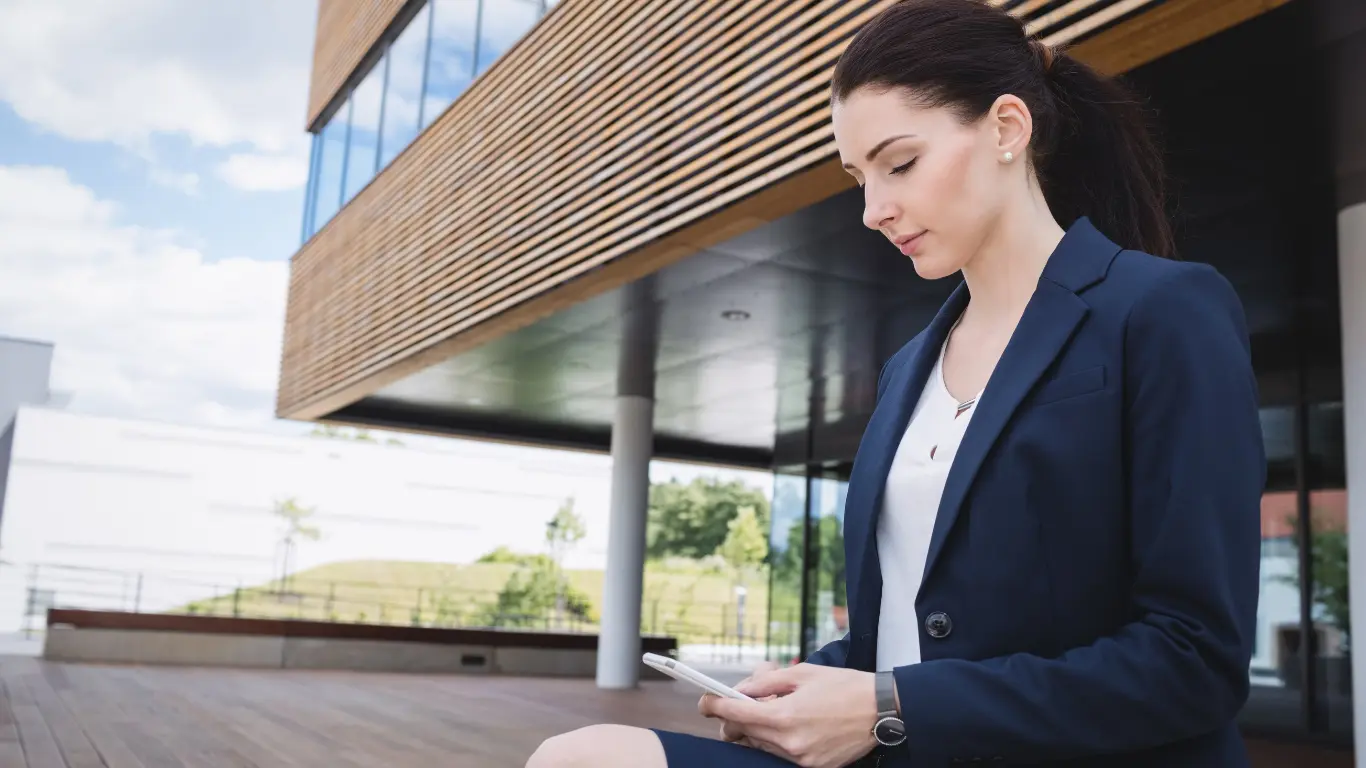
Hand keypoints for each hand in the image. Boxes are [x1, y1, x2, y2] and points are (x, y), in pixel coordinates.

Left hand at [706, 664, 879, 767]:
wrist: (883, 710)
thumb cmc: (844, 686)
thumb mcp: (801, 673)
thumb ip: (765, 682)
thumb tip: (740, 690)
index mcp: (784, 715)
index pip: (734, 713)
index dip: (713, 705)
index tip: (704, 700)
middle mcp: (789, 742)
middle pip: (742, 733)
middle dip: (733, 718)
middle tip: (737, 703)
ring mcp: (800, 758)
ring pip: (760, 745)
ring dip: (757, 728)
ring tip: (774, 709)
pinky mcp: (812, 766)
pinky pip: (781, 753)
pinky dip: (777, 739)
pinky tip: (791, 723)